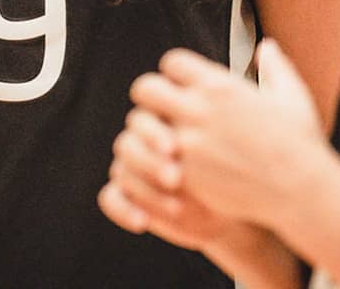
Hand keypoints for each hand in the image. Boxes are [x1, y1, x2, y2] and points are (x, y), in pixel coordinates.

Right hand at [99, 106, 229, 250]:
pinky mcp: (124, 193)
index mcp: (160, 118)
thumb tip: (199, 129)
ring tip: (176, 207)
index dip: (153, 134)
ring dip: (146, 190)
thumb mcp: (220, 156)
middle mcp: (140, 138)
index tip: (173, 149)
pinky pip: (111, 199)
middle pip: (129, 143)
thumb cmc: (228, 172)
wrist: (228, 204)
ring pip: (122, 171)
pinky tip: (143, 222)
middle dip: (150, 162)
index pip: (142, 120)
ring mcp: (130, 165)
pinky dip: (123, 210)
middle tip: (175, 178)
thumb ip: (204, 140)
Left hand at [129, 40, 325, 228]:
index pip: (173, 62)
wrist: (302, 192)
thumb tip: (267, 47)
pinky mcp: (186, 175)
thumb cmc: (299, 144)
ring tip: (162, 136)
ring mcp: (189, 143)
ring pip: (142, 125)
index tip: (181, 82)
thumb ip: (275, 66)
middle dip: (151, 95)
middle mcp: (199, 110)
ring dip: (150, 128)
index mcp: (220, 86)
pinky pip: (153, 159)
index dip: (175, 71)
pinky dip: (158, 160)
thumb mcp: (292, 95)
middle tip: (161, 107)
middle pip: (146, 88)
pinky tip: (172, 163)